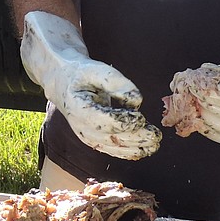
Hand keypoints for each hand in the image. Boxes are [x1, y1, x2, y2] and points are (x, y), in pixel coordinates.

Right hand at [20, 11, 160, 159]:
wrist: (64, 83)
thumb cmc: (81, 74)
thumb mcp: (96, 68)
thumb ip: (116, 81)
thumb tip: (136, 100)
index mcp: (78, 107)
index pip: (104, 120)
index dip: (124, 121)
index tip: (141, 117)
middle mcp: (80, 126)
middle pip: (111, 137)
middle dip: (136, 138)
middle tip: (156, 135)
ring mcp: (85, 136)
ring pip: (112, 148)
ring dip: (135, 148)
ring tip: (154, 144)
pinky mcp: (92, 140)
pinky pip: (111, 150)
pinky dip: (128, 152)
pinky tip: (143, 150)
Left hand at [190, 16, 219, 144]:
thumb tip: (204, 76)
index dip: (203, 87)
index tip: (191, 77)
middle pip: (214, 110)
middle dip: (195, 95)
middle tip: (183, 82)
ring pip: (210, 123)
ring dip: (193, 107)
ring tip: (187, 92)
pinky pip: (213, 133)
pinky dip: (199, 120)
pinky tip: (194, 107)